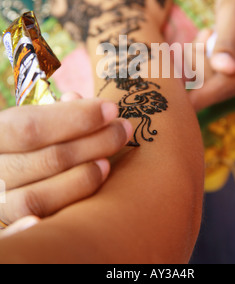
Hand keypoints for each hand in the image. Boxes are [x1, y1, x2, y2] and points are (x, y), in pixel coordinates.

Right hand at [0, 94, 132, 226]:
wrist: (2, 167)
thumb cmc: (21, 142)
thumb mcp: (26, 120)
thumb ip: (52, 113)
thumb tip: (77, 100)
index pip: (30, 127)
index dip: (76, 118)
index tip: (111, 109)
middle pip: (46, 160)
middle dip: (94, 143)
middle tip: (123, 130)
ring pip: (37, 198)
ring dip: (81, 179)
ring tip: (108, 163)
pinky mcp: (3, 226)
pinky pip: (16, 234)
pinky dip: (39, 226)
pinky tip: (75, 213)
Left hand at [190, 0, 234, 110]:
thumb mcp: (231, 12)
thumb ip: (226, 42)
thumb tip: (224, 70)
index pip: (229, 82)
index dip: (200, 93)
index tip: (178, 107)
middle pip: (223, 86)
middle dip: (202, 64)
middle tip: (206, 33)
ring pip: (220, 83)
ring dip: (205, 61)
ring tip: (213, 33)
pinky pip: (224, 79)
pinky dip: (211, 63)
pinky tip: (216, 42)